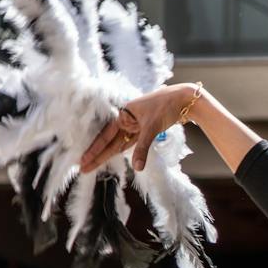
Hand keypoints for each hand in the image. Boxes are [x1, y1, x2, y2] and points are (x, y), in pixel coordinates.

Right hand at [79, 84, 198, 173]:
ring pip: (118, 143)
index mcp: (123, 115)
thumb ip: (143, 148)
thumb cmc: (166, 107)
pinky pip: (130, 142)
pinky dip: (123, 150)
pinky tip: (114, 155)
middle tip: (83, 168)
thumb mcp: (152, 128)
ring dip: (108, 154)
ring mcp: (136, 125)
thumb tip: (137, 168)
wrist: (184, 99)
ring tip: (94, 165)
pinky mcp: (145, 129)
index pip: (105, 137)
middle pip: (109, 142)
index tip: (83, 161)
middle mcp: (126, 120)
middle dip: (97, 155)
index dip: (94, 150)